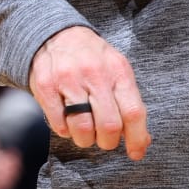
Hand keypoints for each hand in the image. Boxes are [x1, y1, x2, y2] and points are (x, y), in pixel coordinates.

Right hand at [28, 26, 150, 158]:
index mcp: (118, 71)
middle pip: (109, 125)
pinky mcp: (46, 86)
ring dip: (85, 140)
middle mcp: (95, 74)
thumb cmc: (93, 59)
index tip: (136, 153)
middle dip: (108, 142)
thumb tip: (142, 141)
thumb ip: (130, 103)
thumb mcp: (117, 71)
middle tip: (104, 139)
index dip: (137, 139)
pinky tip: (67, 121)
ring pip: (82, 128)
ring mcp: (69, 79)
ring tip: (85, 132)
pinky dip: (65, 130)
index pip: (133, 112)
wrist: (56, 35)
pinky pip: (59, 123)